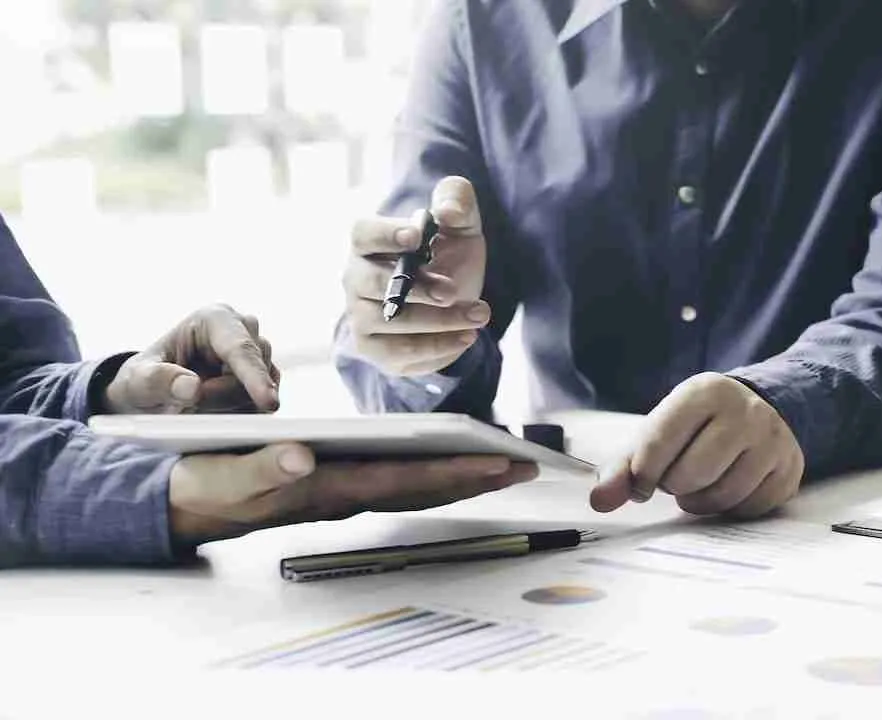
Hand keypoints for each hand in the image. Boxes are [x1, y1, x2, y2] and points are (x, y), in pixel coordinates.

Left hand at [105, 304, 278, 414]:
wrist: (151, 393)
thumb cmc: (143, 381)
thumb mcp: (136, 381)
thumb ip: (157, 381)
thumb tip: (193, 387)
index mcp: (215, 319)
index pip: (240, 349)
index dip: (255, 377)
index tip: (268, 403)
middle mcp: (244, 331)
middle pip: (254, 373)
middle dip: (223, 398)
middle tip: (187, 407)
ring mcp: (259, 355)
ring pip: (261, 392)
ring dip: (230, 409)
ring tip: (195, 406)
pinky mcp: (265, 380)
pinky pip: (262, 406)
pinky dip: (239, 416)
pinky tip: (214, 413)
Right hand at [168, 444, 538, 546]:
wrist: (188, 499)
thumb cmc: (210, 483)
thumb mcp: (228, 475)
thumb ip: (264, 466)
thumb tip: (303, 457)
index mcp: (328, 490)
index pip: (404, 481)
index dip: (453, 471)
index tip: (498, 462)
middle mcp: (347, 494)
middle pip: (425, 486)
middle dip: (478, 475)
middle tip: (527, 463)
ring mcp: (347, 490)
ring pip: (417, 484)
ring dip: (464, 474)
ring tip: (507, 461)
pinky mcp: (340, 480)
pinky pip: (400, 477)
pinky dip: (435, 468)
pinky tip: (457, 458)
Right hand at [343, 177, 490, 375]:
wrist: (452, 303)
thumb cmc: (447, 257)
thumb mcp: (461, 226)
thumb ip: (457, 202)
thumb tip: (447, 211)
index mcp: (370, 243)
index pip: (363, 233)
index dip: (386, 234)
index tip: (417, 236)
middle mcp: (356, 279)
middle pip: (372, 283)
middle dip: (416, 289)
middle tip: (452, 291)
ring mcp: (361, 317)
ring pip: (390, 323)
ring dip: (438, 322)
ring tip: (479, 314)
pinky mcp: (376, 349)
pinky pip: (401, 353)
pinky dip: (438, 347)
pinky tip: (468, 336)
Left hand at [590, 373, 803, 517]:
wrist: (755, 413)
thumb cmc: (695, 429)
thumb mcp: (658, 434)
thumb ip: (623, 468)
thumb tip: (599, 502)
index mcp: (703, 392)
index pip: (658, 443)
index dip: (642, 475)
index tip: (641, 482)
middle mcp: (744, 409)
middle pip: (690, 475)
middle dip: (674, 486)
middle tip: (677, 477)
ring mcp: (773, 438)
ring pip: (722, 496)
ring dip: (700, 502)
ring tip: (699, 485)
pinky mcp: (790, 467)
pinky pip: (750, 509)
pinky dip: (730, 509)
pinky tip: (727, 489)